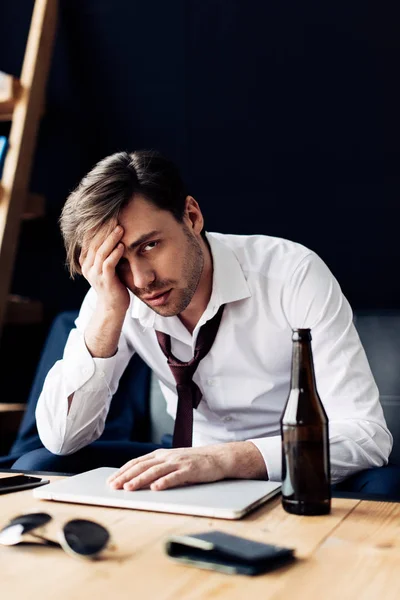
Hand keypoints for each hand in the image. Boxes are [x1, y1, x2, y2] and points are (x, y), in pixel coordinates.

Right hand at [80, 224, 129, 314]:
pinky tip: (122, 246)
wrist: (113, 307)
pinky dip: (115, 254)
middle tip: (114, 216)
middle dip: (104, 229)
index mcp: (86, 262)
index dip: (98, 227)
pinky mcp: (105, 281)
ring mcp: (95, 274)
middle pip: (94, 243)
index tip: (108, 215)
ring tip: (120, 228)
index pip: (89, 240)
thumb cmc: (114, 284)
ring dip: (111, 239)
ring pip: (101, 252)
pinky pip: (108, 264)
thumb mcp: (107, 266)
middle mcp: (87, 267)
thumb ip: (106, 252)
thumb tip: (115, 233)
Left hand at [107, 442, 266, 490]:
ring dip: (140, 479)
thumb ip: (158, 467)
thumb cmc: (195, 461)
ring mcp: (179, 462)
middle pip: (143, 466)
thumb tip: (138, 478)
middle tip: (113, 486)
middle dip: (126, 476)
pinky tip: (156, 488)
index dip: (123, 471)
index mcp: (161, 454)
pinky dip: (164, 482)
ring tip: (129, 488)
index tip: (111, 481)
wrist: (219, 457)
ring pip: (155, 471)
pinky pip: (175, 476)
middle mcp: (167, 456)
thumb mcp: (173, 461)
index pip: (137, 462)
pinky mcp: (191, 470)